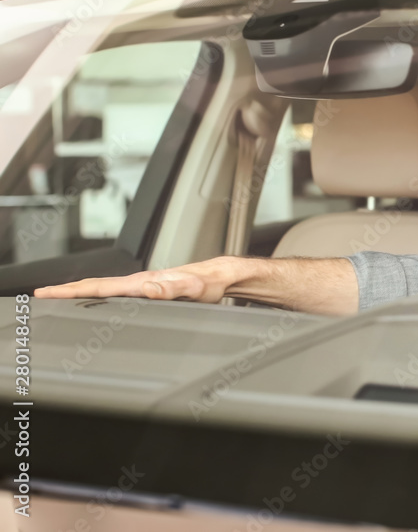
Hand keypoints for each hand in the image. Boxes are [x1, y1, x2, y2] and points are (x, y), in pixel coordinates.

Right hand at [34, 257, 240, 302]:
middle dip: (66, 290)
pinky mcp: (147, 290)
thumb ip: (169, 290)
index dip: (72, 292)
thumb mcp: (191, 289)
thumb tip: (147, 289)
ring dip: (78, 291)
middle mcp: (138, 282)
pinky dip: (97, 294)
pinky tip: (93, 299)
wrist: (218, 276)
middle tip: (40, 295)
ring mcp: (141, 285)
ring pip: (103, 288)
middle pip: (95, 286)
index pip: (99, 288)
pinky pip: (115, 292)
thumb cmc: (206, 283)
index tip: (47, 293)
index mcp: (141, 283)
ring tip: (57, 296)